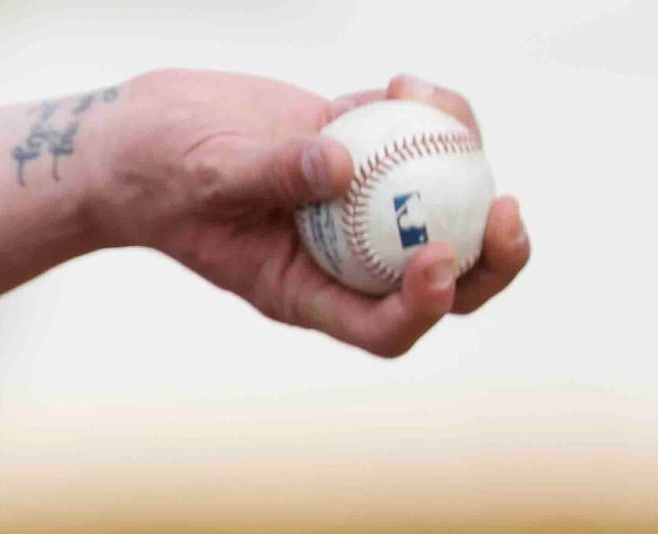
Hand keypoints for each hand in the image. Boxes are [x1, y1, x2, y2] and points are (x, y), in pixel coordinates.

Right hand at [86, 69, 529, 358]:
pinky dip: (431, 112)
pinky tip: (400, 82)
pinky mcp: (366, 155)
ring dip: (464, 155)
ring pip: (447, 204)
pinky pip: (424, 144)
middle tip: (509, 205)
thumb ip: (272, 172)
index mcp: (305, 291)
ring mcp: (361, 208)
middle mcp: (344, 259)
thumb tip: (342, 165)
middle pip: (443, 281)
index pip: (380, 326)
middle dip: (491, 256)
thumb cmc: (158, 169)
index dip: (423, 304)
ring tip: (428, 98)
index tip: (436, 256)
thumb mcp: (204, 173)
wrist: (148, 133)